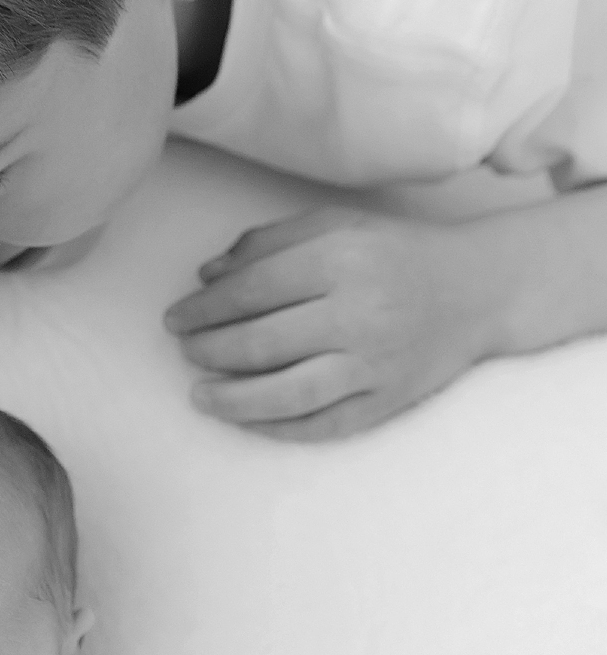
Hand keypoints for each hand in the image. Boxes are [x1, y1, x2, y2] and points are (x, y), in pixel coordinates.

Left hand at [164, 207, 494, 440]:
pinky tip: (246, 420)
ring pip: (287, 394)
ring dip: (231, 400)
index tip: (175, 319)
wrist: (478, 290)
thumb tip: (207, 276)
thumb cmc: (394, 253)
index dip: (203, 309)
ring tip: (199, 396)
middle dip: (208, 351)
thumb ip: (269, 244)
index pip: (251, 291)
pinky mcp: (387, 401)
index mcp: (341, 260)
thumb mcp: (335, 226)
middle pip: (260, 344)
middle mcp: (359, 313)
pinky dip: (277, 428)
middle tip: (185, 352)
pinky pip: (322, 425)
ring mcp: (375, 363)